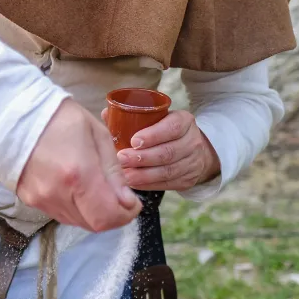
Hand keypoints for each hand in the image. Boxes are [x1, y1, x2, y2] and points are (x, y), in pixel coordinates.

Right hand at [17, 100, 142, 231]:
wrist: (16, 114)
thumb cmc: (61, 118)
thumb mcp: (97, 135)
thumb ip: (114, 172)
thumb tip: (127, 201)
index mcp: (79, 174)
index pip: (107, 217)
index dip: (125, 215)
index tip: (132, 201)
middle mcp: (58, 194)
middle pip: (94, 224)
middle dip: (112, 214)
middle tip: (117, 195)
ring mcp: (41, 199)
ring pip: (78, 222)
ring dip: (93, 211)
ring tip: (94, 186)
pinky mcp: (29, 200)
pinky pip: (61, 214)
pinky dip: (75, 207)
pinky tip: (74, 186)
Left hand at [100, 109, 219, 191]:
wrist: (191, 150)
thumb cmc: (164, 131)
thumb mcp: (156, 118)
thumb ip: (132, 116)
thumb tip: (106, 113)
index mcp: (184, 121)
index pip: (172, 127)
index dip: (153, 135)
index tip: (133, 140)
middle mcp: (192, 141)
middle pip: (168, 152)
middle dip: (143, 158)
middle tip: (122, 159)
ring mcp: (192, 162)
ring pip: (168, 171)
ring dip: (144, 174)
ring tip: (124, 175)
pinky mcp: (188, 180)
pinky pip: (167, 184)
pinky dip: (148, 184)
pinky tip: (133, 183)